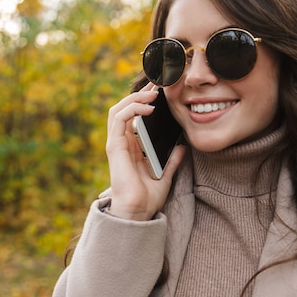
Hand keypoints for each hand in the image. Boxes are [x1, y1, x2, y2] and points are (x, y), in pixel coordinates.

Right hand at [105, 83, 185, 220]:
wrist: (138, 212)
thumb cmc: (148, 198)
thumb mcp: (165, 175)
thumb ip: (172, 161)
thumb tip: (182, 148)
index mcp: (131, 147)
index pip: (133, 116)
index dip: (144, 100)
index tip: (160, 91)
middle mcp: (122, 142)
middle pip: (124, 108)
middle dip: (140, 93)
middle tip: (157, 85)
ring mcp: (116, 143)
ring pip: (118, 109)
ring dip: (135, 97)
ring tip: (153, 93)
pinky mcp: (114, 146)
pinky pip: (119, 119)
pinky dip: (133, 108)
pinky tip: (149, 108)